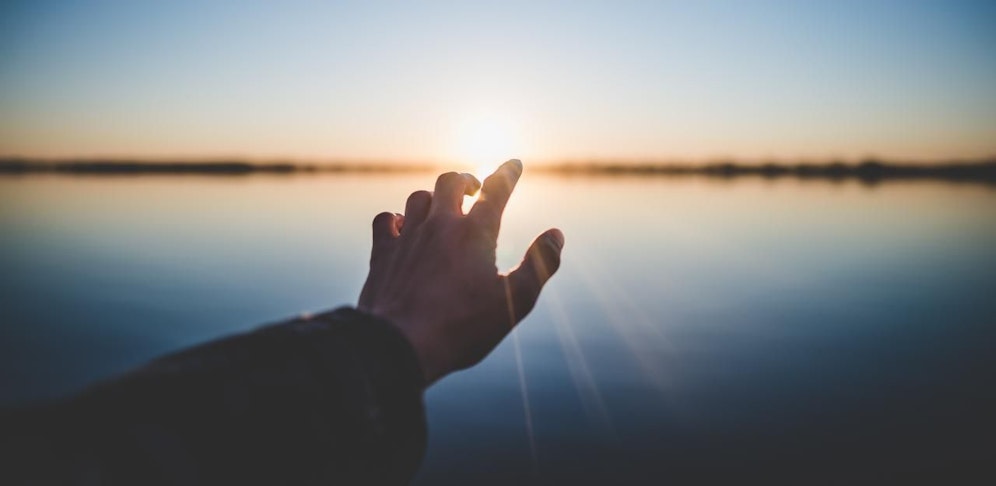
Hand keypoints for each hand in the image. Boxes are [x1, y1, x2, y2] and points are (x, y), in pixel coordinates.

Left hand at [357, 159, 563, 385]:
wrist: (400, 345)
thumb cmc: (463, 327)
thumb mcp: (515, 302)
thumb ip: (540, 265)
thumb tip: (556, 234)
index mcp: (475, 233)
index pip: (496, 190)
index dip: (507, 173)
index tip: (514, 163)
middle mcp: (440, 225)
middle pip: (451, 182)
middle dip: (466, 180)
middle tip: (474, 189)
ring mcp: (408, 237)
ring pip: (418, 197)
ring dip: (433, 197)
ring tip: (442, 208)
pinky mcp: (383, 254)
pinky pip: (386, 220)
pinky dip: (396, 218)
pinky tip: (402, 227)